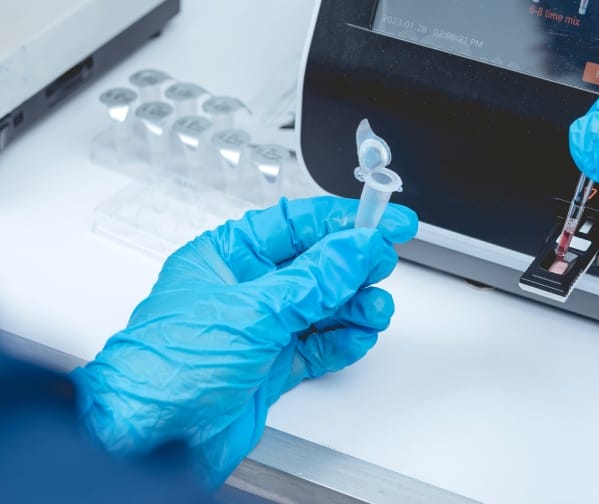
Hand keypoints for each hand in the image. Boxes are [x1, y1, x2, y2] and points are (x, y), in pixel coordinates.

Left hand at [71, 196, 417, 484]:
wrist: (150, 442)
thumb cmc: (164, 370)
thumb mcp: (252, 311)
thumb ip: (314, 280)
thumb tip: (356, 248)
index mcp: (227, 257)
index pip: (296, 224)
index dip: (344, 220)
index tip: (383, 219)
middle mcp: (246, 290)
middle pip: (317, 264)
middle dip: (355, 265)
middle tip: (383, 265)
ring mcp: (261, 329)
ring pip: (325, 306)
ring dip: (356, 306)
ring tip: (374, 310)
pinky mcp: (273, 366)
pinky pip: (321, 344)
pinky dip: (345, 340)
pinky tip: (358, 337)